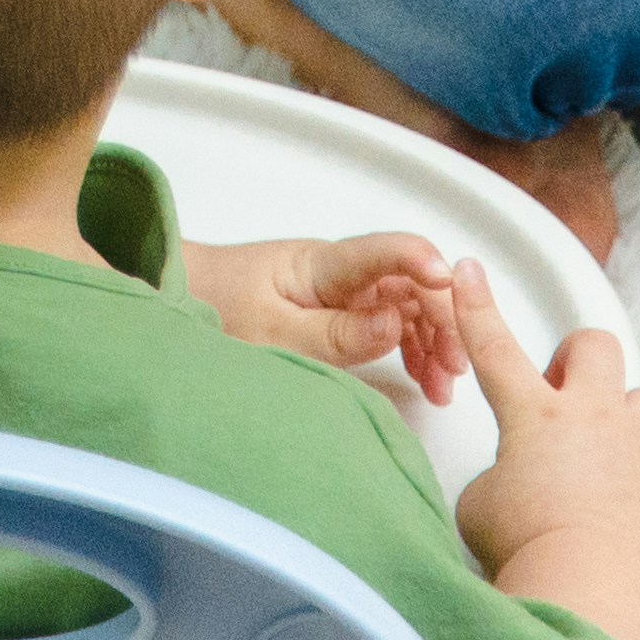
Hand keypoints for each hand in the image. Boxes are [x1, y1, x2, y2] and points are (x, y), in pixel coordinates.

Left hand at [191, 232, 460, 401]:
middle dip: (442, 319)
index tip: (454, 289)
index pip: (385, 251)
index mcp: (323, 265)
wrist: (184, 297)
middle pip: (410, 284)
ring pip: (408, 305)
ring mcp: (346, 290)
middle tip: (454, 370)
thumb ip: (335, 333)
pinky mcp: (343, 309)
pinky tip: (425, 379)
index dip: (423, 263)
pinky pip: (392, 322)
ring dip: (434, 339)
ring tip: (444, 387)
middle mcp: (342, 270)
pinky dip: (414, 348)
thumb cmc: (221, 308)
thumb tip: (397, 323)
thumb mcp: (273, 333)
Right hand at [447, 262, 639, 584]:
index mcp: (532, 416)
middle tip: (565, 402)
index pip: (493, 346)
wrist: (598, 594)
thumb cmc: (530, 553)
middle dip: (578, 360)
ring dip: (626, 420)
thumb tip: (517, 483)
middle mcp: (592, 417)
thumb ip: (498, 476)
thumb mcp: (480, 507)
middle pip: (593, 346)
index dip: (476, 305)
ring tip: (609, 462)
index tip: (468, 273)